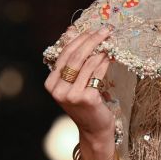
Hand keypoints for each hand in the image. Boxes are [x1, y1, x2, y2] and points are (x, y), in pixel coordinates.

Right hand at [43, 25, 115, 143]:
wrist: (93, 129)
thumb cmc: (84, 103)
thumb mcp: (73, 82)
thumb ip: (72, 60)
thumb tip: (71, 30)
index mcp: (50, 83)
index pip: (64, 54)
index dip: (79, 39)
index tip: (92, 29)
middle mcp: (58, 89)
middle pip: (75, 57)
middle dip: (91, 40)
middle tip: (105, 30)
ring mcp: (71, 95)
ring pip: (87, 63)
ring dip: (100, 49)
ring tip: (109, 41)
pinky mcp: (86, 98)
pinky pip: (96, 73)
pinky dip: (104, 62)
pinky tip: (109, 56)